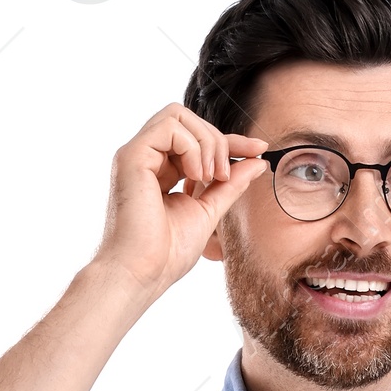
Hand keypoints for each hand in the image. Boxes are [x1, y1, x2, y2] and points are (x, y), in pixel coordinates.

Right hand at [96, 102, 267, 301]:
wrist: (141, 275)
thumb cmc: (166, 254)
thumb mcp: (208, 212)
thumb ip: (229, 185)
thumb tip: (257, 163)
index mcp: (161, 171)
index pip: (197, 142)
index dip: (230, 142)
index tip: (259, 150)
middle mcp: (147, 158)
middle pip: (188, 120)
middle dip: (218, 140)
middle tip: (225, 175)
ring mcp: (137, 155)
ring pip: (178, 115)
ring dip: (206, 142)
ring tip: (211, 177)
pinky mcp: (131, 156)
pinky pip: (169, 127)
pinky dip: (192, 147)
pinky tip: (196, 176)